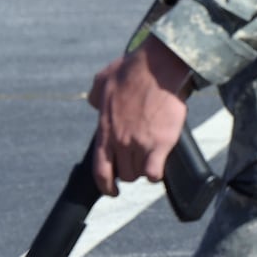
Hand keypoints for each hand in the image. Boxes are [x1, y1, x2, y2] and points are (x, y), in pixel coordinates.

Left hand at [88, 37, 191, 195]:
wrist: (158, 67)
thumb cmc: (132, 70)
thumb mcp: (102, 81)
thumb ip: (95, 97)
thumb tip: (95, 103)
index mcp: (105, 131)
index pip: (100, 170)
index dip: (105, 185)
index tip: (111, 190)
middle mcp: (120, 142)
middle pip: (124, 174)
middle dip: (131, 170)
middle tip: (139, 160)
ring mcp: (140, 144)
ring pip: (140, 174)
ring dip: (145, 169)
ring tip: (152, 158)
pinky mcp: (161, 143)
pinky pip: (156, 173)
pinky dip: (157, 172)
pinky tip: (160, 162)